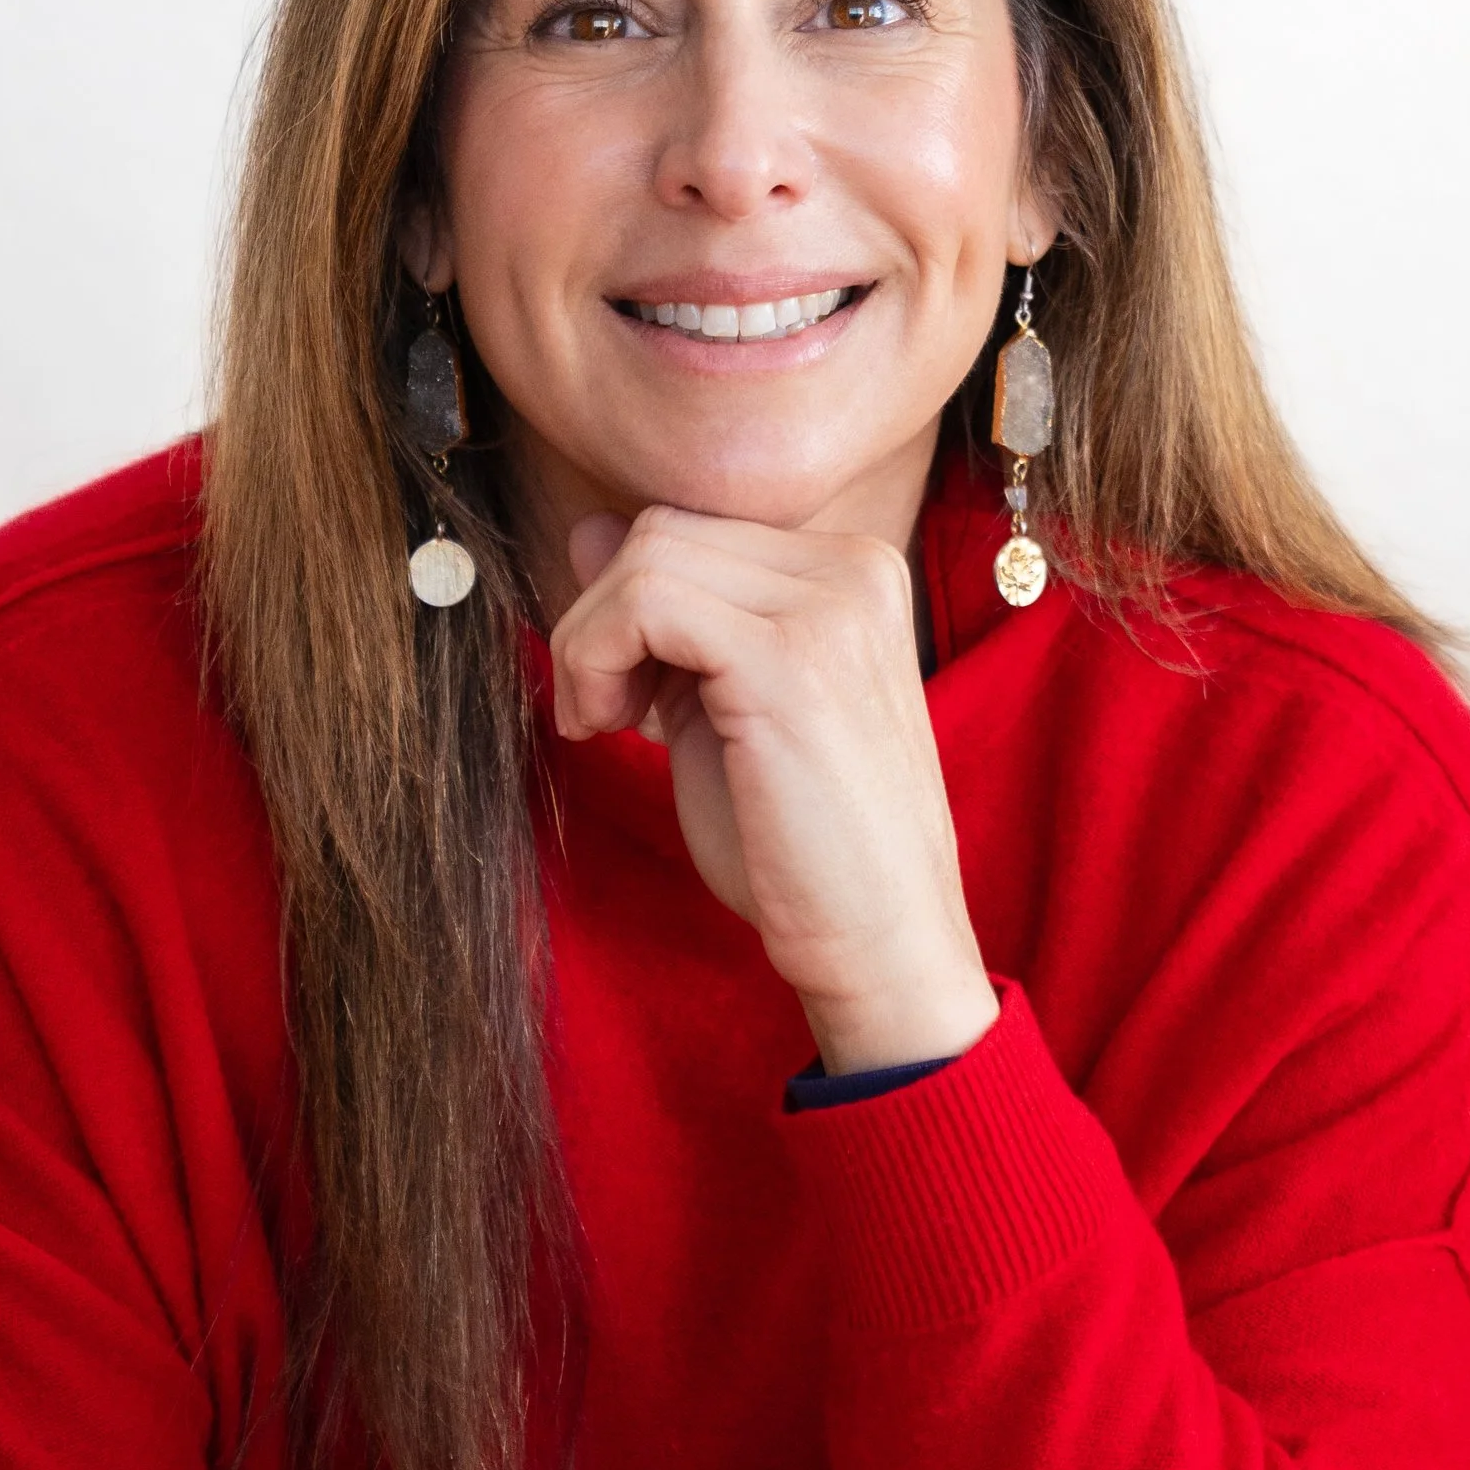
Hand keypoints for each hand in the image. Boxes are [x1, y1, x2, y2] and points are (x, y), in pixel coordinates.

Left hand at [550, 506, 997, 1071]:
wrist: (880, 942)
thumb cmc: (806, 846)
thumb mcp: (720, 704)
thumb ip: (671, 615)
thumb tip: (591, 528)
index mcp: (854, 572)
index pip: (693, 529)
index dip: (627, 604)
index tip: (619, 695)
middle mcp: (855, 567)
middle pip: (663, 530)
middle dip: (598, 618)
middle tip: (597, 713)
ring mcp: (831, 606)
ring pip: (646, 558)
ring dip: (589, 642)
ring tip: (601, 724)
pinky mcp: (789, 659)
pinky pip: (645, 602)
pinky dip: (595, 658)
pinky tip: (606, 729)